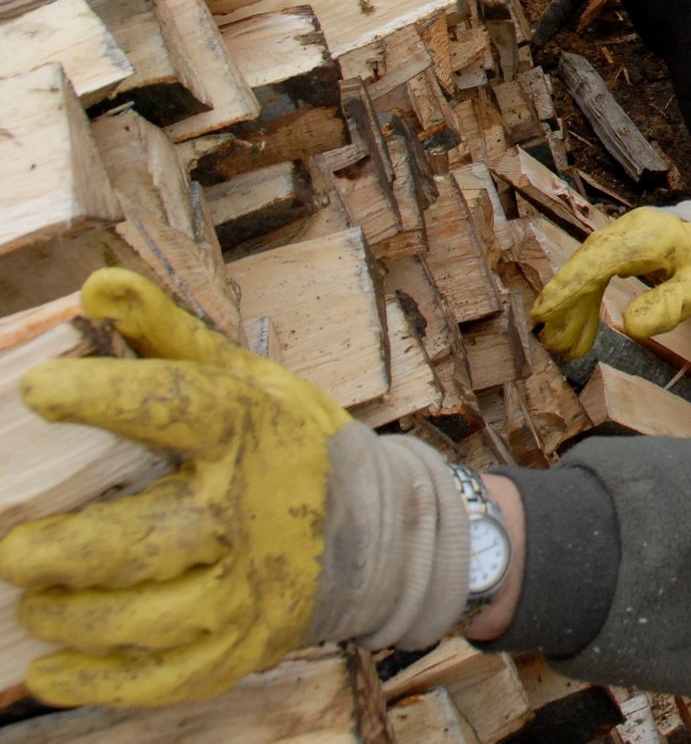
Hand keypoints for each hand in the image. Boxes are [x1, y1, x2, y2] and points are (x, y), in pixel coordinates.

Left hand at [0, 270, 347, 706]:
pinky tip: (49, 667)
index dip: (101, 395)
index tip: (37, 391)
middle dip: (56, 550)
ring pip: (137, 615)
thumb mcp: (247, 376)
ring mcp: (250, 587)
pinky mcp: (242, 646)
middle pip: (138, 538)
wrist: (380, 531)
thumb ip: (167, 334)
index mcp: (249, 427)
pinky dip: (93, 679)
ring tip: (35, 596)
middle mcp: (251, 509)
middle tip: (14, 547)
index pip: (174, 404)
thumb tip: (95, 285)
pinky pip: (158, 676)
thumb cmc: (293, 442)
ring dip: (65, 611)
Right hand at [532, 202, 690, 352]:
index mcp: (644, 236)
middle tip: (555, 346)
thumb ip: (671, 303)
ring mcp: (629, 234)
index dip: (566, 290)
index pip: (595, 262)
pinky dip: (591, 294)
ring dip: (577, 304)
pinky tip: (586, 319)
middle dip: (566, 305)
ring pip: (591, 268)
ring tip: (570, 346)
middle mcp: (630, 230)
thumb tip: (630, 327)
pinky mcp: (633, 242)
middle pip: (585, 265)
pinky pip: (602, 267)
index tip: (543, 317)